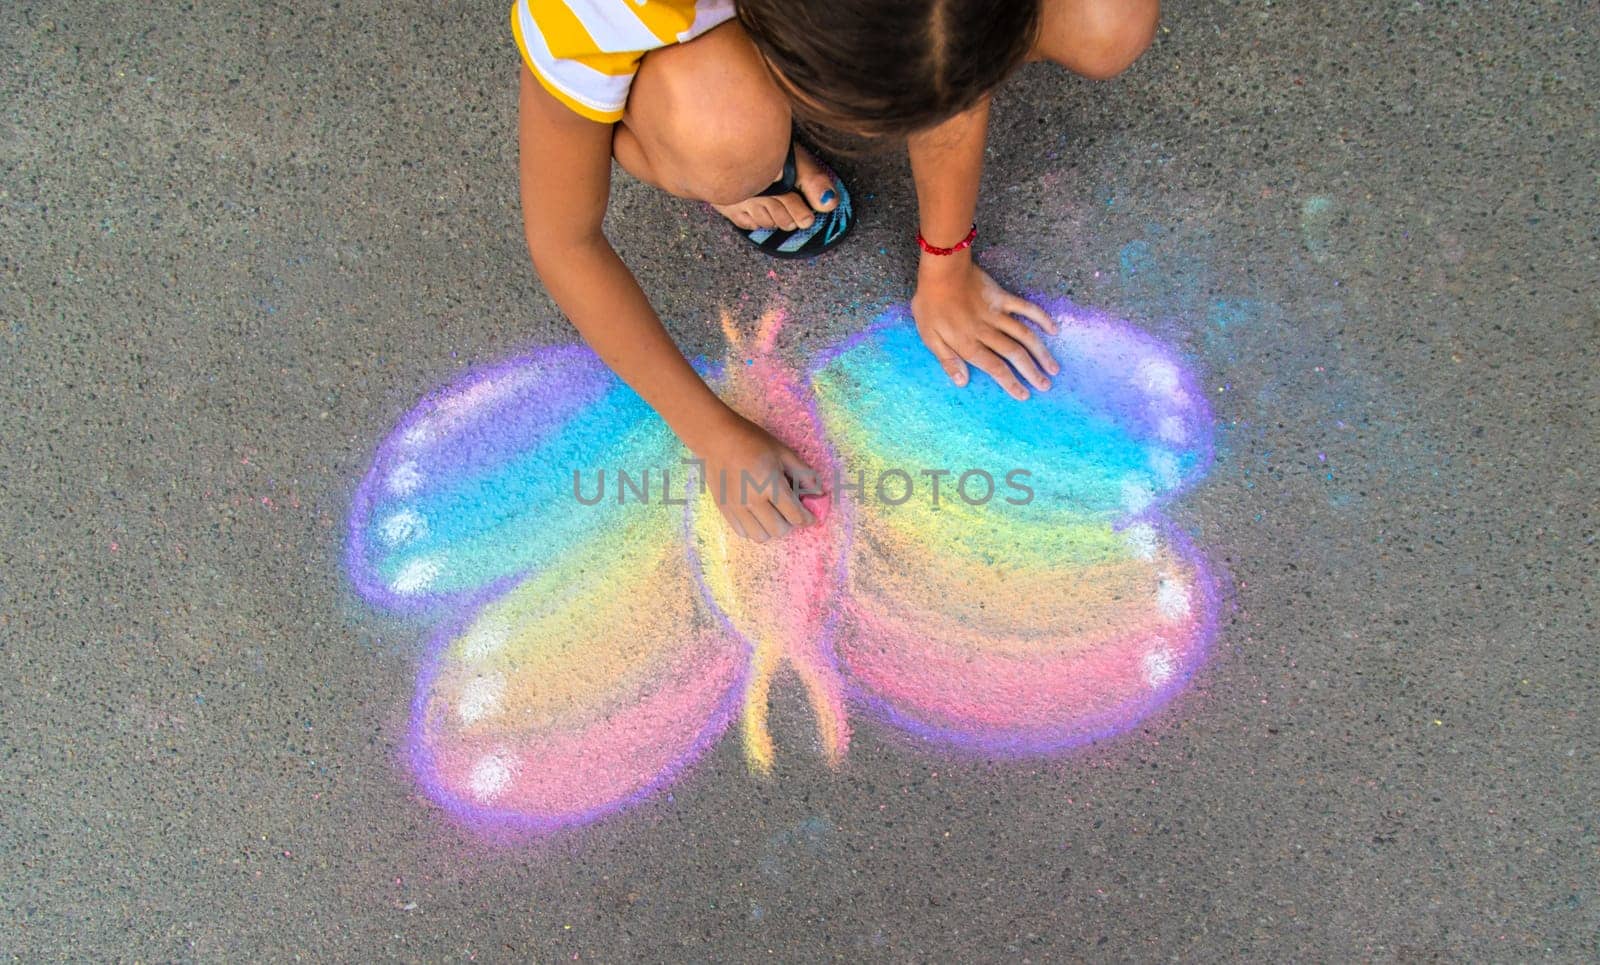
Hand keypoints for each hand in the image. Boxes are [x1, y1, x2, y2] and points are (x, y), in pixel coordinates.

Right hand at [691, 414, 818, 541]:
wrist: (717, 438)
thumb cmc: (753, 441)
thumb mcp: (783, 453)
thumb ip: (803, 474)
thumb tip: (819, 493)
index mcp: (770, 484)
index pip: (795, 515)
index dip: (808, 519)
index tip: (811, 516)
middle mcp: (752, 500)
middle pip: (779, 530)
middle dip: (790, 523)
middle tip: (790, 511)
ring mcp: (736, 507)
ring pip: (760, 536)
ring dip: (771, 528)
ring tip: (772, 513)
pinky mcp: (724, 509)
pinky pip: (743, 532)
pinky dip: (754, 528)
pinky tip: (757, 514)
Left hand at [910, 259, 1060, 399]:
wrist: (942, 269)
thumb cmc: (930, 303)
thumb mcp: (929, 336)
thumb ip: (947, 360)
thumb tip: (962, 382)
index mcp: (968, 343)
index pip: (995, 368)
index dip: (1011, 383)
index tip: (1024, 395)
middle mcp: (987, 331)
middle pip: (1014, 355)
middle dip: (1032, 372)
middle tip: (1046, 386)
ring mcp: (997, 313)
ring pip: (1025, 335)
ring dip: (1041, 353)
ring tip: (1054, 368)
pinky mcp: (1003, 297)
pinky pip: (1026, 308)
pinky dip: (1041, 318)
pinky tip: (1053, 330)